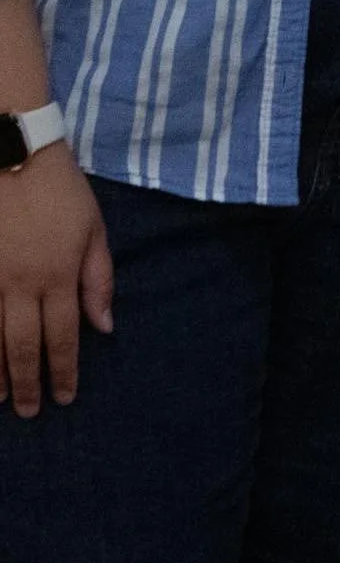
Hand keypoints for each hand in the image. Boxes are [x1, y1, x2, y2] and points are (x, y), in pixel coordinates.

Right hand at [0, 144, 112, 415]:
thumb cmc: (59, 188)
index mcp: (57, 275)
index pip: (62, 337)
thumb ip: (98, 278)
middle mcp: (21, 285)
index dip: (63, 371)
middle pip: (23, 347)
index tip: (65, 397)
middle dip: (28, 383)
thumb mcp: (93, 228)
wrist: (12, 151)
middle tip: (30, 411)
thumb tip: (103, 327)